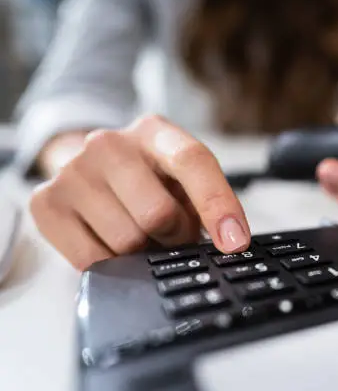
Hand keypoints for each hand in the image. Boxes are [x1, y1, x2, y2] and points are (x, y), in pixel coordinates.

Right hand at [30, 115, 250, 269]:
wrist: (90, 168)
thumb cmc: (149, 179)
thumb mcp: (182, 178)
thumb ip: (205, 200)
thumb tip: (229, 242)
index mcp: (154, 132)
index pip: (193, 161)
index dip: (218, 204)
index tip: (235, 242)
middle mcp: (109, 143)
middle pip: (158, 214)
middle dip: (175, 236)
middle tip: (172, 233)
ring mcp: (73, 171)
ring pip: (126, 242)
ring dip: (143, 251)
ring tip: (141, 234)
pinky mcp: (45, 202)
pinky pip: (92, 260)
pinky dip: (112, 264)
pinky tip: (112, 243)